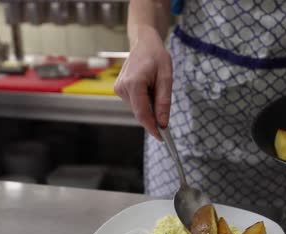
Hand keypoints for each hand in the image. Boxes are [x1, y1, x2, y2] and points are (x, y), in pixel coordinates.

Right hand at [114, 25, 172, 139]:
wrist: (143, 43)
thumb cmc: (156, 56)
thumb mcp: (166, 78)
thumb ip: (163, 102)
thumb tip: (162, 123)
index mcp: (134, 83)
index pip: (142, 113)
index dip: (152, 128)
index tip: (162, 138)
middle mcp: (122, 88)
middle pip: (140, 113)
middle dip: (153, 117)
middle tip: (166, 116)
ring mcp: (119, 89)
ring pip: (137, 109)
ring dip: (149, 107)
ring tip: (156, 89)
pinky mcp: (119, 90)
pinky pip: (135, 103)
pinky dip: (144, 101)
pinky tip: (149, 88)